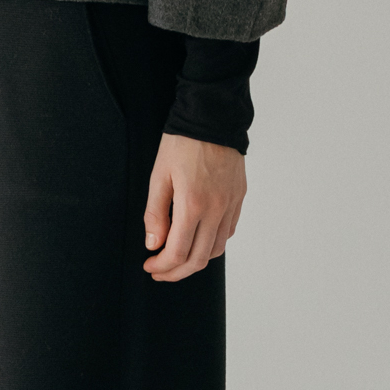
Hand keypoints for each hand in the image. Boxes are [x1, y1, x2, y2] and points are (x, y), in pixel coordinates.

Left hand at [142, 132, 245, 281]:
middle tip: (160, 270)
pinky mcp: (239, 198)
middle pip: (199, 259)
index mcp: (193, 204)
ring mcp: (231, 204)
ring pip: (216, 250)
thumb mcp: (158, 175)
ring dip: (195, 261)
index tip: (150, 265)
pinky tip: (198, 238)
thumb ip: (155, 213)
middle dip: (176, 272)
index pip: (178, 252)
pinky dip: (212, 243)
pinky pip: (227, 232)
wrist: (212, 117)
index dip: (162, 266)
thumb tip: (154, 244)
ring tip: (177, 258)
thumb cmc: (182, 143)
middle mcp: (216, 209)